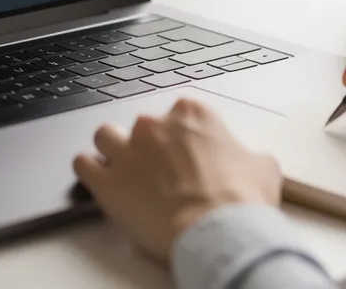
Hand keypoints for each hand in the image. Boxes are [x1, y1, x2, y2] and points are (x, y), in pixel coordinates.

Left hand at [73, 98, 280, 261]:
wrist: (220, 229)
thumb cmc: (241, 200)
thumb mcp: (263, 168)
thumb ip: (248, 156)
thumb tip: (251, 162)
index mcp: (191, 114)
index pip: (176, 115)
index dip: (180, 139)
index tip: (185, 157)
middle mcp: (154, 125)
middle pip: (141, 127)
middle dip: (147, 147)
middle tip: (160, 174)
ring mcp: (126, 150)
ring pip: (104, 136)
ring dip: (111, 152)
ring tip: (124, 174)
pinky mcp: (106, 180)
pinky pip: (82, 164)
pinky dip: (88, 172)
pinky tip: (99, 183)